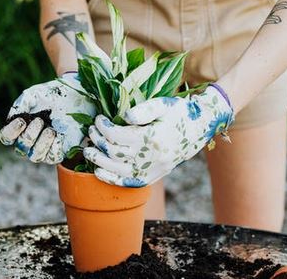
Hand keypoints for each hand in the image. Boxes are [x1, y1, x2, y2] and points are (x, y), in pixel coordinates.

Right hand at [0, 72, 94, 163]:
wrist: (76, 93)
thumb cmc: (52, 94)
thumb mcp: (35, 94)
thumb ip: (22, 103)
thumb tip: (13, 117)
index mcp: (21, 127)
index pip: (7, 137)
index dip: (11, 132)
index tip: (21, 121)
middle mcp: (31, 141)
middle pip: (21, 149)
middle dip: (28, 136)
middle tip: (39, 121)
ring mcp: (46, 147)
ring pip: (36, 157)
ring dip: (41, 144)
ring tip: (50, 130)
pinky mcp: (62, 149)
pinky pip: (54, 157)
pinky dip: (54, 148)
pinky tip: (59, 135)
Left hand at [83, 84, 233, 186]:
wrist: (198, 129)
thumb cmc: (178, 113)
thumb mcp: (162, 104)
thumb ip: (143, 109)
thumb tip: (124, 117)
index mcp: (152, 137)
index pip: (117, 135)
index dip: (103, 127)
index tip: (99, 119)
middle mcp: (151, 157)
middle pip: (114, 152)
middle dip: (97, 141)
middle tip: (90, 131)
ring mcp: (153, 169)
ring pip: (118, 170)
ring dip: (99, 161)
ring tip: (88, 151)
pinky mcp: (154, 176)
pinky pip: (129, 182)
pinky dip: (112, 179)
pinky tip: (99, 172)